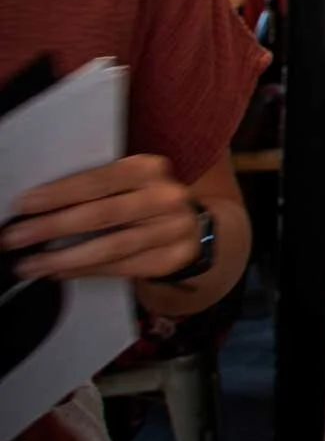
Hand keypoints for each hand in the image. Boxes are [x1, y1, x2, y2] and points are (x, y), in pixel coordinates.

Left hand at [5, 155, 203, 282]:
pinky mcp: (170, 258)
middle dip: (53, 227)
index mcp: (149, 169)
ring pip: (111, 246)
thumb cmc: (142, 201)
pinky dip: (85, 270)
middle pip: (103, 214)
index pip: (99, 180)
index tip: (22, 204)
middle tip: (15, 238)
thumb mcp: (126, 184)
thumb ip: (93, 190)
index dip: (58, 193)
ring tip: (29, 265)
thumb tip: (35, 207)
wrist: (190, 226)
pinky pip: (121, 267)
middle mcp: (165, 197)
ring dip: (64, 257)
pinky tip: (58, 271)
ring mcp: (172, 229)